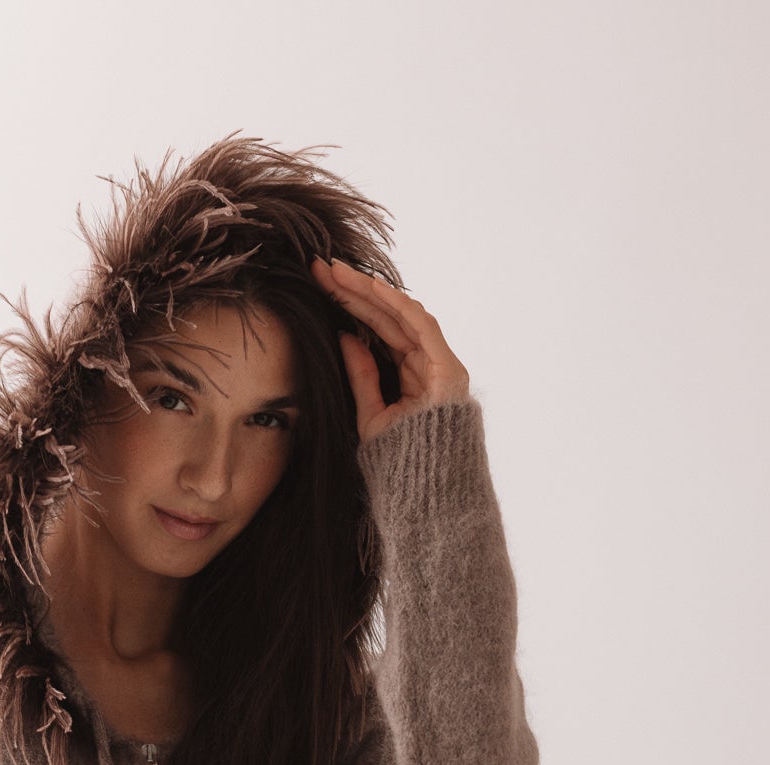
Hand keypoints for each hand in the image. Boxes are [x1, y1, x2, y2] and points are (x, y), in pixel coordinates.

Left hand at [309, 255, 471, 445]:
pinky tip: (370, 289)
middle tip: (320, 268)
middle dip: (353, 291)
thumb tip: (345, 337)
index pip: (378, 330)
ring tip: (336, 273)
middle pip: (387, 317)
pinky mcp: (448, 368)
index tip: (320, 286)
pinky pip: (421, 326)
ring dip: (369, 291)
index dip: (349, 306)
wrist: (425, 490)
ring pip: (402, 315)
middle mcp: (428, 364)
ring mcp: (441, 365)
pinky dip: (396, 306)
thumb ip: (362, 376)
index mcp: (411, 374)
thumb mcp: (371, 414)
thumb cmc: (399, 461)